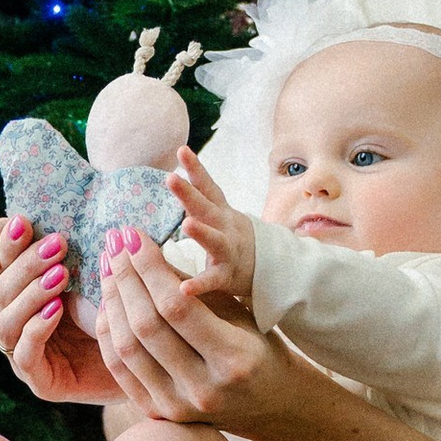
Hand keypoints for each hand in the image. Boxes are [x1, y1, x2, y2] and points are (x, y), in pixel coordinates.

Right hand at [0, 216, 115, 406]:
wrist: (149, 365)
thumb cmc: (126, 312)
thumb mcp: (105, 273)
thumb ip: (86, 246)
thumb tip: (84, 212)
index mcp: (24, 287)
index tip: (23, 221)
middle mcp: (18, 317)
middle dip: (24, 262)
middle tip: (57, 245)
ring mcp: (23, 350)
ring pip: (5, 318)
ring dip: (30, 293)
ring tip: (60, 276)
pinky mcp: (39, 380)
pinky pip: (23, 354)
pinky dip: (36, 329)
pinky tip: (56, 311)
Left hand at [96, 230, 290, 431]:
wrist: (269, 405)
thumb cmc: (257, 347)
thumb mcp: (237, 312)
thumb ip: (191, 287)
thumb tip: (143, 252)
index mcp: (234, 359)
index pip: (176, 305)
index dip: (148, 266)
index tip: (132, 235)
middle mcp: (204, 389)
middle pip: (146, 326)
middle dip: (125, 277)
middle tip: (114, 243)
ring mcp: (178, 407)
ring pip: (126, 347)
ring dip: (111, 300)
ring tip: (107, 266)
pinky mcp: (158, 414)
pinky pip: (119, 369)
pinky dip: (108, 331)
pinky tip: (108, 301)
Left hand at [166, 144, 254, 307]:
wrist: (269, 268)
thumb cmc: (232, 239)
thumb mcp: (218, 215)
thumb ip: (197, 199)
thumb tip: (170, 176)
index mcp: (219, 211)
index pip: (207, 186)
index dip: (195, 168)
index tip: (181, 150)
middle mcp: (225, 226)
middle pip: (206, 207)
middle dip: (188, 193)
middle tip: (171, 178)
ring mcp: (229, 250)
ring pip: (214, 240)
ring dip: (201, 232)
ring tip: (187, 225)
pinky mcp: (228, 275)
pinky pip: (212, 280)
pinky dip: (199, 285)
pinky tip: (183, 290)